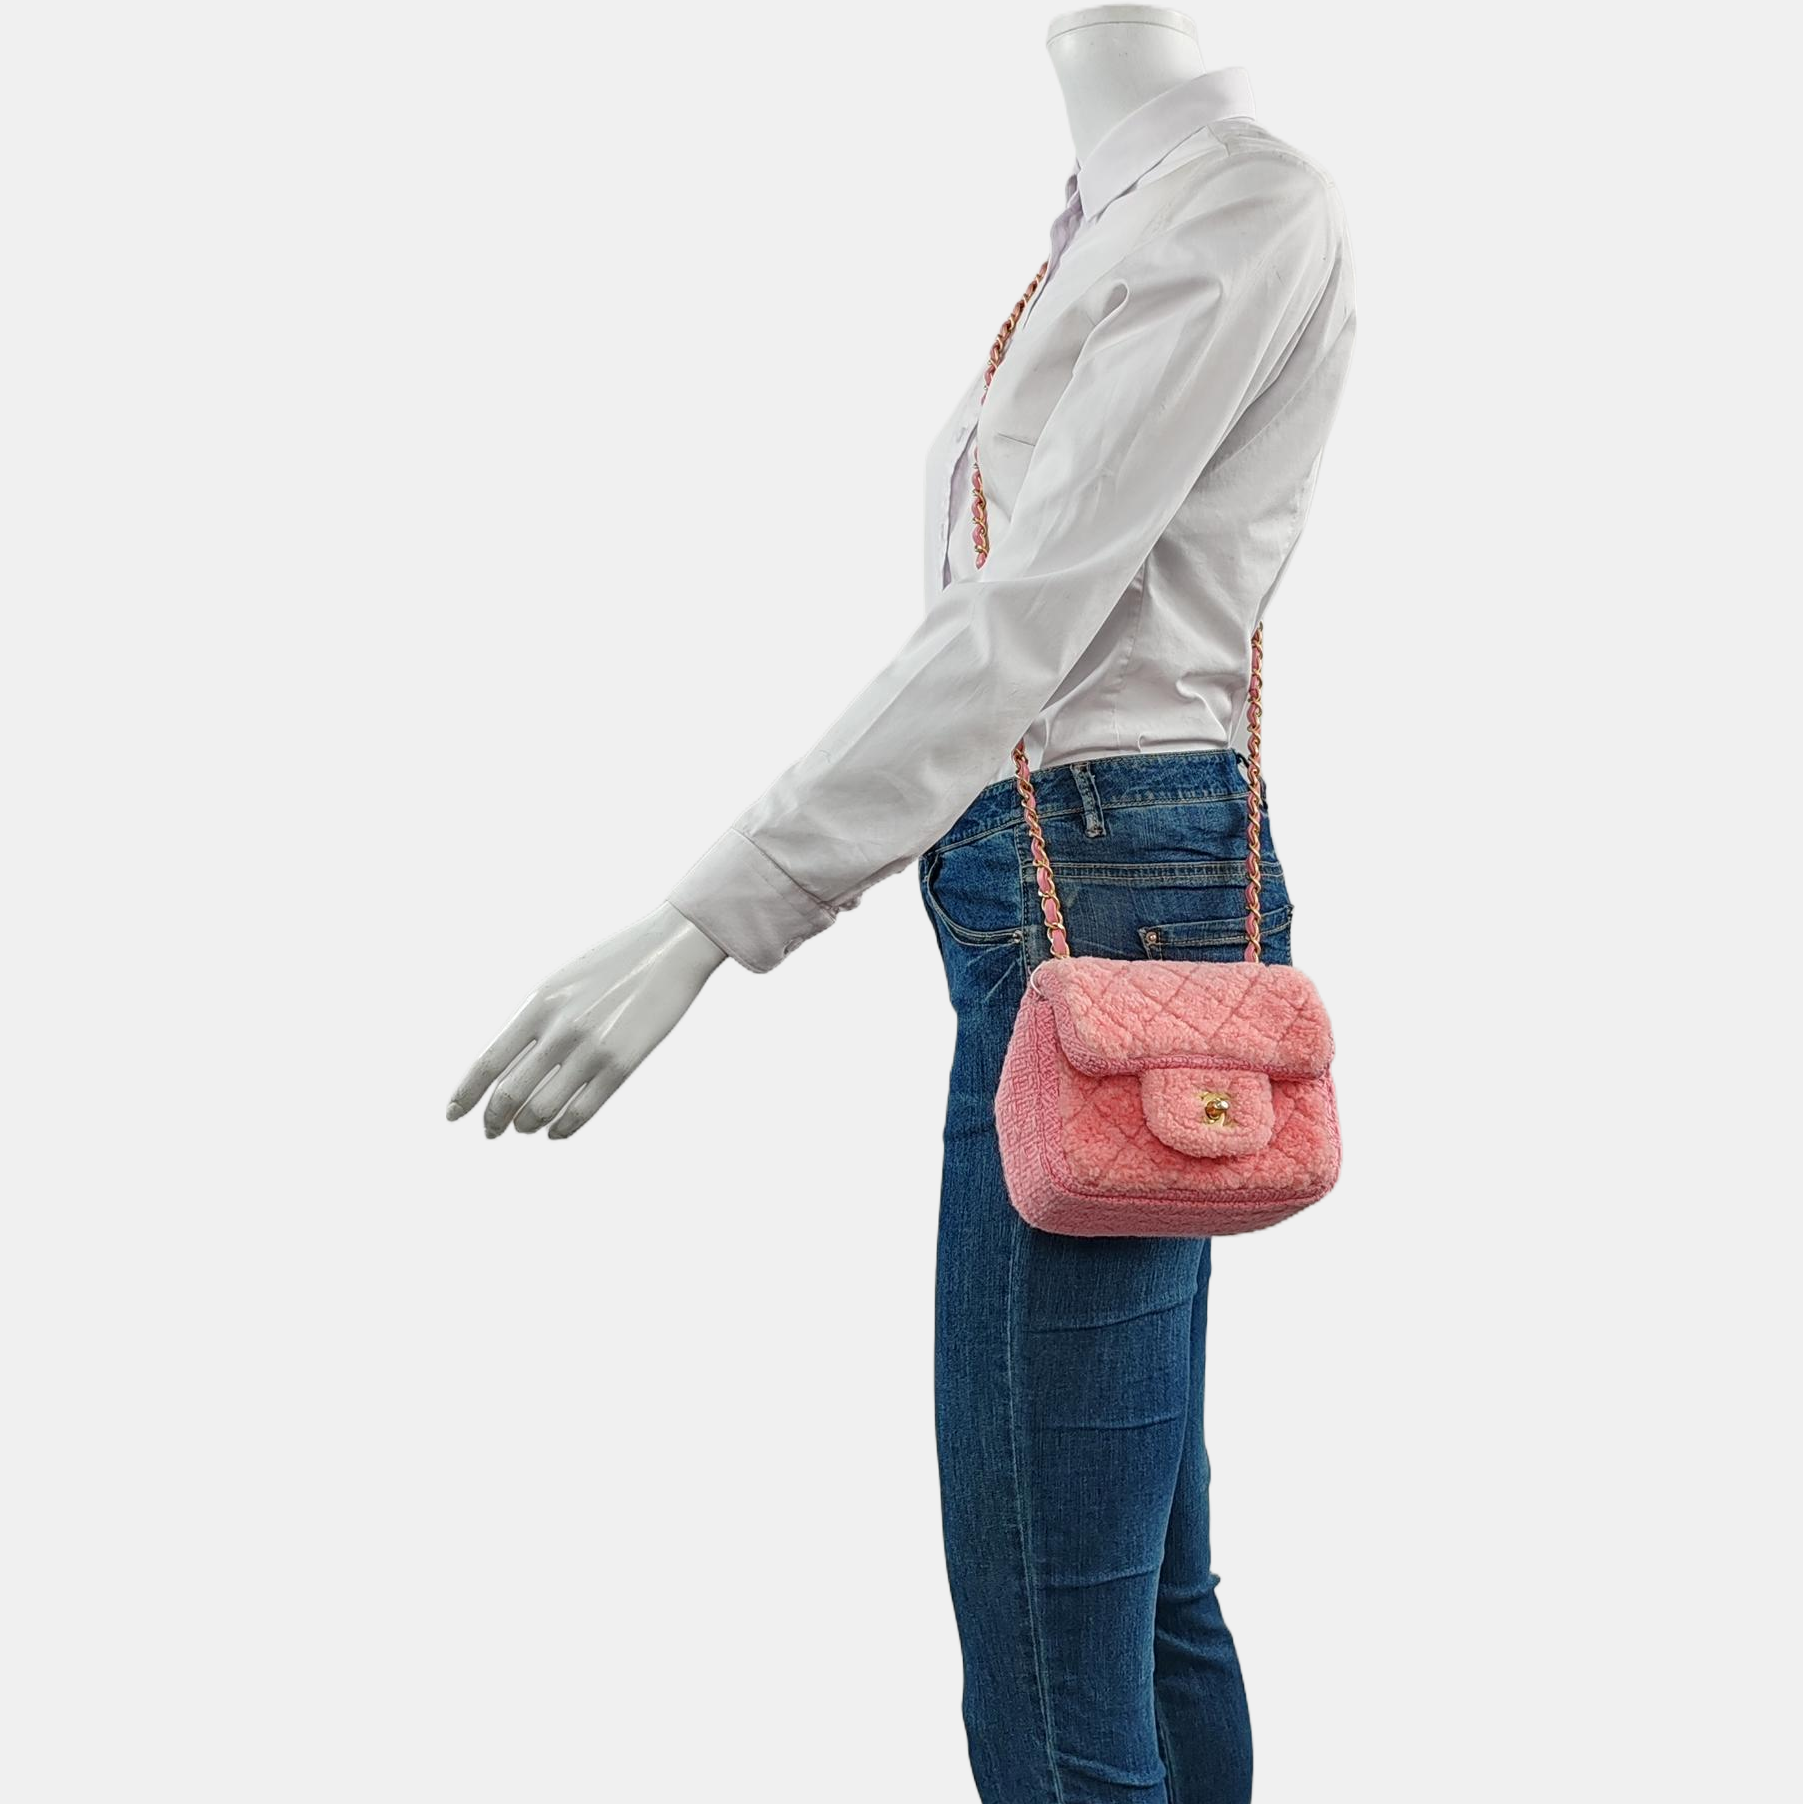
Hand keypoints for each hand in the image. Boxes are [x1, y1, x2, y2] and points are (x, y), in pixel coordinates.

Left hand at [446, 904, 726, 1139]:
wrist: (669, 948)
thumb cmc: (612, 965)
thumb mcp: (561, 983)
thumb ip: (533, 1022)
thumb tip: (506, 1068)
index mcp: (539, 1005)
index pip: (488, 1061)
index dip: (465, 1094)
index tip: (452, 1115)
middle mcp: (561, 1029)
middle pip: (510, 1093)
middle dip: (494, 1119)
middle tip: (491, 1130)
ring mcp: (593, 1049)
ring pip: (543, 1109)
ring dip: (528, 1125)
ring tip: (526, 1127)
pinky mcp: (623, 1065)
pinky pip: (582, 1111)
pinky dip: (562, 1128)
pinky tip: (556, 1130)